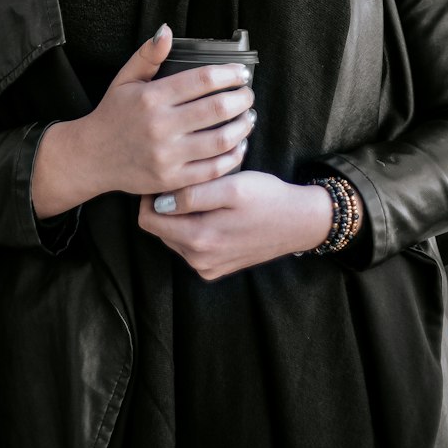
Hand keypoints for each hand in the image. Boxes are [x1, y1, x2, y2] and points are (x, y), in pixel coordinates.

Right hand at [30, 23, 255, 217]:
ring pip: (220, 140)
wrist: (91, 157)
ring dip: (242, 127)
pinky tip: (238, 145)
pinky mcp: (171, 179)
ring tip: (248, 117)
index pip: (202, 80)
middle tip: (248, 94)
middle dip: (242, 98)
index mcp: (152, 97)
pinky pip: (212, 170)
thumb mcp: (124, 79)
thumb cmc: (112, 115)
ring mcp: (167, 155)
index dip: (229, 74)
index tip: (241, 73)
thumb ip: (148, 55)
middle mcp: (160, 126)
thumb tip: (166, 31)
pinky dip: (233, 157)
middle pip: (217, 109)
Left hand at [137, 172, 335, 279]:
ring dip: (181, 217)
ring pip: (173, 237)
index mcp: (199, 238)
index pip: (148, 220)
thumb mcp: (231, 187)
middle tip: (189, 184)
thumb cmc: (266, 198)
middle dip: (166, 206)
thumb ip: (192, 195)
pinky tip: (214, 214)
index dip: (151, 196)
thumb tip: (159, 203)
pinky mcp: (215, 269)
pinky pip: (189, 247)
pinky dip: (194, 229)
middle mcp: (198, 259)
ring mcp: (206, 267)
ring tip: (204, 198)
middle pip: (159, 229)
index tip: (167, 178)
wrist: (298, 223)